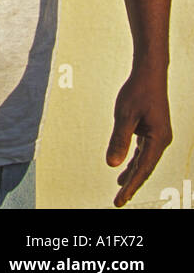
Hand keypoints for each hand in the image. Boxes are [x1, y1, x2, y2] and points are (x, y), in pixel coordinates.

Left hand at [106, 65, 171, 206]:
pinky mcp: (153, 129)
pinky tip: (125, 166)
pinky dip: (134, 159)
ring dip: (132, 173)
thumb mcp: (124, 115)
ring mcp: (158, 135)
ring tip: (120, 187)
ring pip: (144, 160)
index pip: (142, 170)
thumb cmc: (137, 90)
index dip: (130, 186)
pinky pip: (143, 150)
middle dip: (131, 184)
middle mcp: (161, 140)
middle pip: (145, 168)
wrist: (149, 71)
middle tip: (118, 201)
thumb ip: (119, 140)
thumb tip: (112, 164)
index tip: (119, 200)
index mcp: (158, 139)